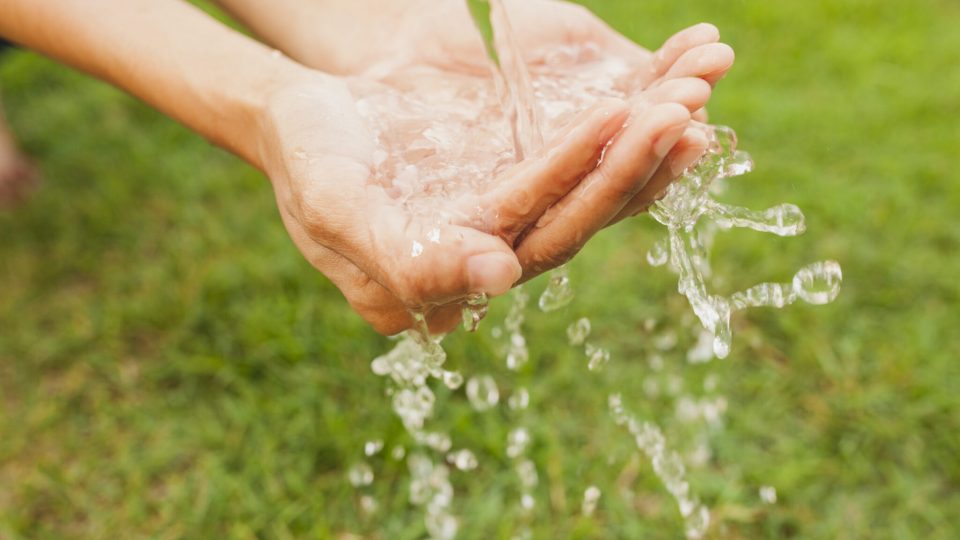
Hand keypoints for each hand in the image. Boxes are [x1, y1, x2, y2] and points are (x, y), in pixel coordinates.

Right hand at [230, 0, 733, 279]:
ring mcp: (513, 206)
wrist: (301, 103)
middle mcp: (493, 249)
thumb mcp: (337, 206)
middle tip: (677, 105)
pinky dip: (632, 108)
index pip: (533, 240)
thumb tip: (502, 279)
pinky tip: (680, 74)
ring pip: (595, 179)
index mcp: (456, 274)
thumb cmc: (304, 157)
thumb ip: (408, 257)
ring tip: (696, 85)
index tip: (625, 122)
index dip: (582, 185)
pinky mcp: (524, 164)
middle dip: (631, 159)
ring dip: (646, 135)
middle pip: (580, 213)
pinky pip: (588, 142)